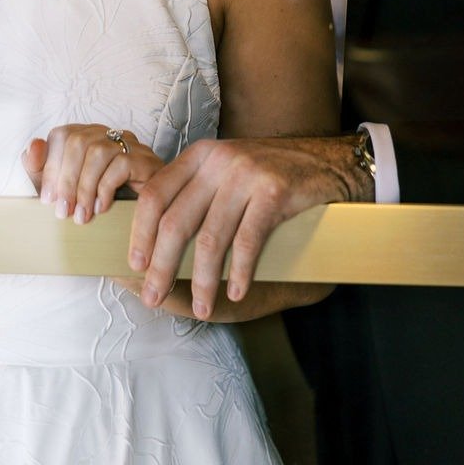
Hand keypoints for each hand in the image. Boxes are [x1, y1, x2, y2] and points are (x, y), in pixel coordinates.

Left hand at [22, 124, 163, 223]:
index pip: (62, 135)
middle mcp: (108, 134)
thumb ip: (43, 170)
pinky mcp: (145, 159)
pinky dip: (106, 189)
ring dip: (85, 188)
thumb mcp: (66, 188)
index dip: (51, 166)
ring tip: (82, 216)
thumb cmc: (103, 199)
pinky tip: (103, 208)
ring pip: (97, 152)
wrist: (147, 217)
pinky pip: (120, 165)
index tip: (48, 200)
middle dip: (66, 180)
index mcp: (87, 136)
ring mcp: (129, 144)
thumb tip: (32, 146)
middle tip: (64, 212)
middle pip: (77, 141)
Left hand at [127, 135, 367, 319]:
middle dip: (161, 266)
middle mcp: (218, 160)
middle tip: (154, 297)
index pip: (155, 194)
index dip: (140, 233)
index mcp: (200, 156)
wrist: (328, 163)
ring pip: (210, 238)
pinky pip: (247, 241)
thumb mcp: (226, 173)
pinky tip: (236, 292)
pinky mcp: (274, 191)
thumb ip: (194, 195)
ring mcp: (246, 174)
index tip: (135, 265)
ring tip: (201, 308)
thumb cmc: (269, 177)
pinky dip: (239, 272)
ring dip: (202, 280)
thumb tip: (154, 244)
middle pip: (175, 220)